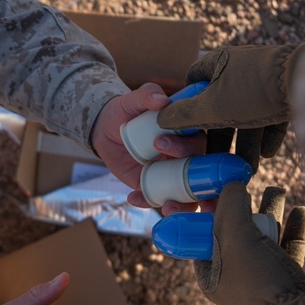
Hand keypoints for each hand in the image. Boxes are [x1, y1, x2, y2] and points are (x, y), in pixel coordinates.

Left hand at [91, 83, 204, 210]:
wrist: (106, 128)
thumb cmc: (126, 111)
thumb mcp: (132, 100)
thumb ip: (146, 94)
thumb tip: (161, 99)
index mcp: (188, 133)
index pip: (199, 143)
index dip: (190, 148)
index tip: (169, 147)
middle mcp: (186, 155)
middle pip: (199, 174)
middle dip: (194, 185)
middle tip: (172, 184)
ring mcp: (172, 173)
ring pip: (187, 194)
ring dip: (182, 205)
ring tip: (167, 209)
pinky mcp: (156, 185)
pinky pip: (158, 198)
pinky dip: (147, 201)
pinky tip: (133, 198)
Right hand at [156, 44, 304, 172]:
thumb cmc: (253, 92)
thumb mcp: (210, 108)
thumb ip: (181, 116)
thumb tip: (160, 120)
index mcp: (216, 63)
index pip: (192, 82)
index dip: (186, 106)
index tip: (187, 130)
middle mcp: (239, 67)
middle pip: (220, 106)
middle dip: (220, 138)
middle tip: (218, 162)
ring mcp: (265, 77)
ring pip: (247, 114)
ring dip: (245, 143)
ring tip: (248, 168)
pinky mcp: (288, 89)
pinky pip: (271, 114)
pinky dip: (266, 134)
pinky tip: (268, 153)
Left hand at [195, 182, 304, 304]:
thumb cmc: (258, 278)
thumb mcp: (235, 237)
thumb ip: (230, 207)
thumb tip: (232, 184)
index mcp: (210, 272)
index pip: (202, 236)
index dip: (208, 212)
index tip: (216, 190)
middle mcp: (233, 276)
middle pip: (235, 233)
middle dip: (243, 207)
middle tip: (249, 184)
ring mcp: (261, 278)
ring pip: (263, 238)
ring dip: (271, 213)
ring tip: (278, 189)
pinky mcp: (286, 279)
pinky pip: (287, 248)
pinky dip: (292, 228)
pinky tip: (300, 210)